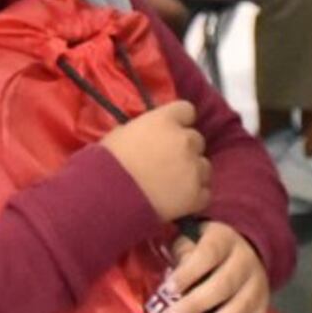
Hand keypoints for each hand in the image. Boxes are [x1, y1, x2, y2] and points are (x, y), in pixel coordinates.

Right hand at [103, 100, 210, 223]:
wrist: (109, 197)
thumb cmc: (107, 163)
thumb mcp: (121, 134)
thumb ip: (143, 129)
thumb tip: (148, 133)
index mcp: (165, 120)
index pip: (186, 110)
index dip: (179, 121)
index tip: (169, 132)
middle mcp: (185, 140)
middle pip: (196, 140)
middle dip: (185, 150)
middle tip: (167, 162)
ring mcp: (194, 168)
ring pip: (204, 166)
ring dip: (192, 173)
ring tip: (173, 185)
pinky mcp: (197, 195)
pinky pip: (205, 193)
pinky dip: (194, 197)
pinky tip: (178, 202)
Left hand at [165, 221, 272, 312]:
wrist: (244, 249)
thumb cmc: (205, 248)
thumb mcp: (191, 240)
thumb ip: (182, 254)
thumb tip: (172, 279)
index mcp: (224, 239)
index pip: (207, 254)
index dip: (189, 272)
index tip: (168, 289)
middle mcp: (245, 260)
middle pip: (224, 283)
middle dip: (197, 303)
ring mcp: (258, 282)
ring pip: (242, 305)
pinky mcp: (264, 302)